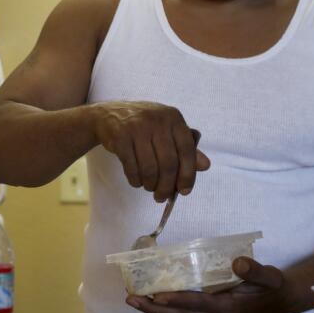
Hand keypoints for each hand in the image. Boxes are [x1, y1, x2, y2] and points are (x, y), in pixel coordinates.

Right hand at [92, 101, 210, 199]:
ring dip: (150, 185)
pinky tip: (137, 182)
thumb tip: (205, 166)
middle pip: (168, 163)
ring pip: (149, 168)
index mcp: (173, 117)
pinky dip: (135, 180)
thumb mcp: (167, 131)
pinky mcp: (120, 137)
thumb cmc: (143, 126)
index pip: (187, 150)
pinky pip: (131, 167)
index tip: (184, 191)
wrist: (108, 116)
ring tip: (149, 188)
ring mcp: (137, 128)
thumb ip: (186, 147)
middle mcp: (157, 120)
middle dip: (166, 186)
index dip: (188, 174)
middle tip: (162, 197)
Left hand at [125, 257, 302, 312]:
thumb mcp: (269, 277)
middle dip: (153, 309)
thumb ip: (254, 271)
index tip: (155, 295)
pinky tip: (155, 298)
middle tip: (130, 299)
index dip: (175, 300)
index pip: (195, 304)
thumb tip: (238, 264)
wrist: (282, 303)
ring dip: (155, 310)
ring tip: (134, 300)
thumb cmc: (273, 288)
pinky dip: (166, 308)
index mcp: (226, 308)